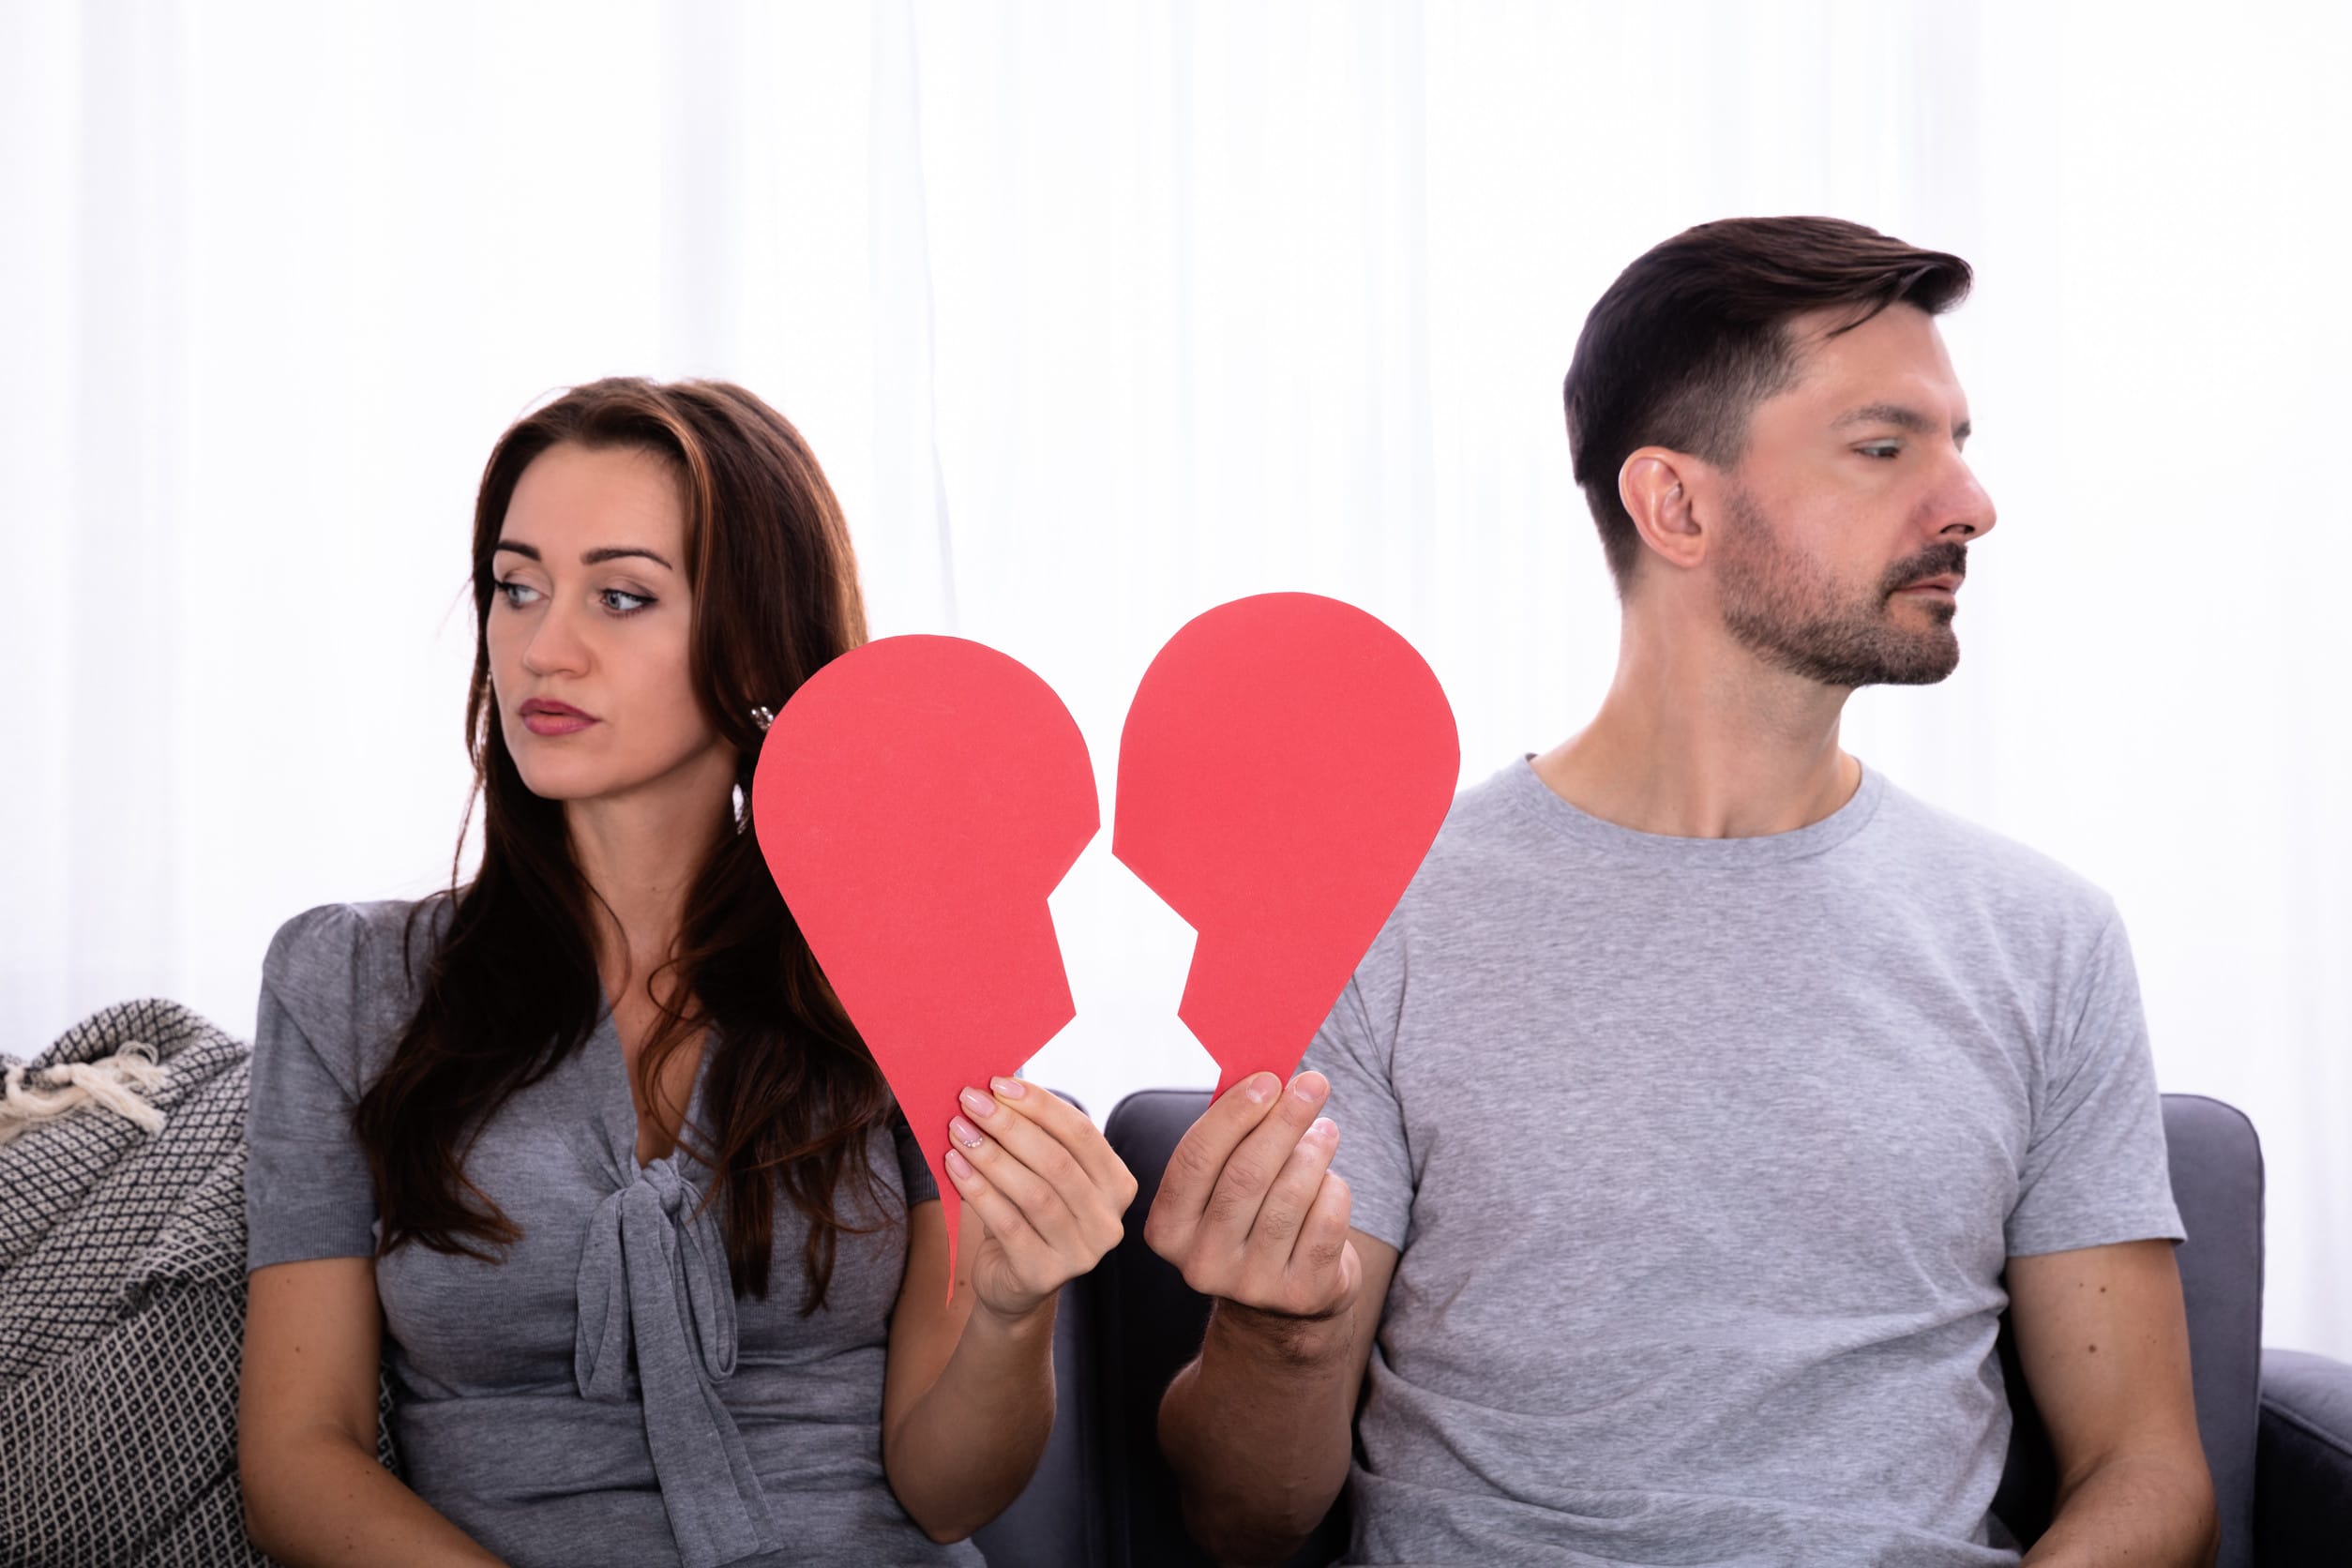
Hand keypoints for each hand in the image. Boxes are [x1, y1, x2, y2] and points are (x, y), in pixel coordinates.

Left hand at [943, 1078, 1138, 1323]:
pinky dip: (977, 1189)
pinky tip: (954, 1165)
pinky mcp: (1044, 1274)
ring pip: (1033, 1192)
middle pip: (1057, 1161)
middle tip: (970, 1101)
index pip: (1082, 1133)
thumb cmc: (1026, 1215)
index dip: (1040, 1104)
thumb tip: (995, 1087)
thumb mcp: (1038, 1173)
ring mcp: (1081, 1253)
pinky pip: (1007, 1223)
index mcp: (1117, 1185)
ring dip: (990, 1155)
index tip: (997, 1083)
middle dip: (1009, 1125)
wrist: (1013, 1284)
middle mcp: (1108, 1221)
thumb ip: (1032, 1136)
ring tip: (957, 1130)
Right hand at [1142, 1070, 1360, 1320]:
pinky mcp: (1301, 1293)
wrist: (1280, 1303)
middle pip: (1246, 1174)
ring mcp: (1252, 1285)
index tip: (1268, 1080)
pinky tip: (1329, 1179)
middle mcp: (1202, 1262)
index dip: (1233, 1114)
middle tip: (1313, 1084)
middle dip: (1284, 1120)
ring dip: (1314, 1150)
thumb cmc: (1248, 1219)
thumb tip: (1265, 1078)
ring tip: (1325, 1132)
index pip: (1194, 1159)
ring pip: (1291, 1195)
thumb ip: (1229, 1139)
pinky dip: (1334, 1187)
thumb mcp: (1220, 1187)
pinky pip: (1327, 1220)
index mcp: (1168, 1229)